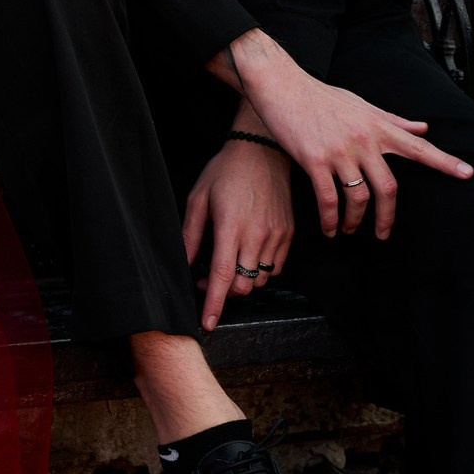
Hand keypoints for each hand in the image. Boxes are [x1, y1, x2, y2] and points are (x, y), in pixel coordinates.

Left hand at [183, 133, 294, 331]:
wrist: (262, 150)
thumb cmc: (226, 171)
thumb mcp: (199, 198)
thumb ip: (190, 234)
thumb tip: (185, 264)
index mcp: (231, 226)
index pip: (223, 276)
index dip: (214, 303)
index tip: (208, 323)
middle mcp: (257, 234)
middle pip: (243, 286)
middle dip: (225, 293)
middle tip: (207, 278)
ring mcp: (276, 235)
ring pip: (260, 280)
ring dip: (242, 281)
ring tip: (228, 263)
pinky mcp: (288, 233)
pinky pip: (276, 267)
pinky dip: (260, 270)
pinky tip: (247, 255)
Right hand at [211, 31, 473, 239]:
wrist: (281, 85)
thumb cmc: (320, 95)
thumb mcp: (361, 104)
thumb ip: (393, 120)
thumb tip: (424, 128)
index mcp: (377, 126)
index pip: (418, 147)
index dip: (444, 162)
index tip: (468, 173)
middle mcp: (364, 139)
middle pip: (388, 187)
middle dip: (387, 216)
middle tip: (383, 234)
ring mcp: (339, 151)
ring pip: (359, 197)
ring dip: (355, 221)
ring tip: (348, 230)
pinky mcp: (314, 159)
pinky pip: (328, 199)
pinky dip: (330, 219)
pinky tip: (329, 227)